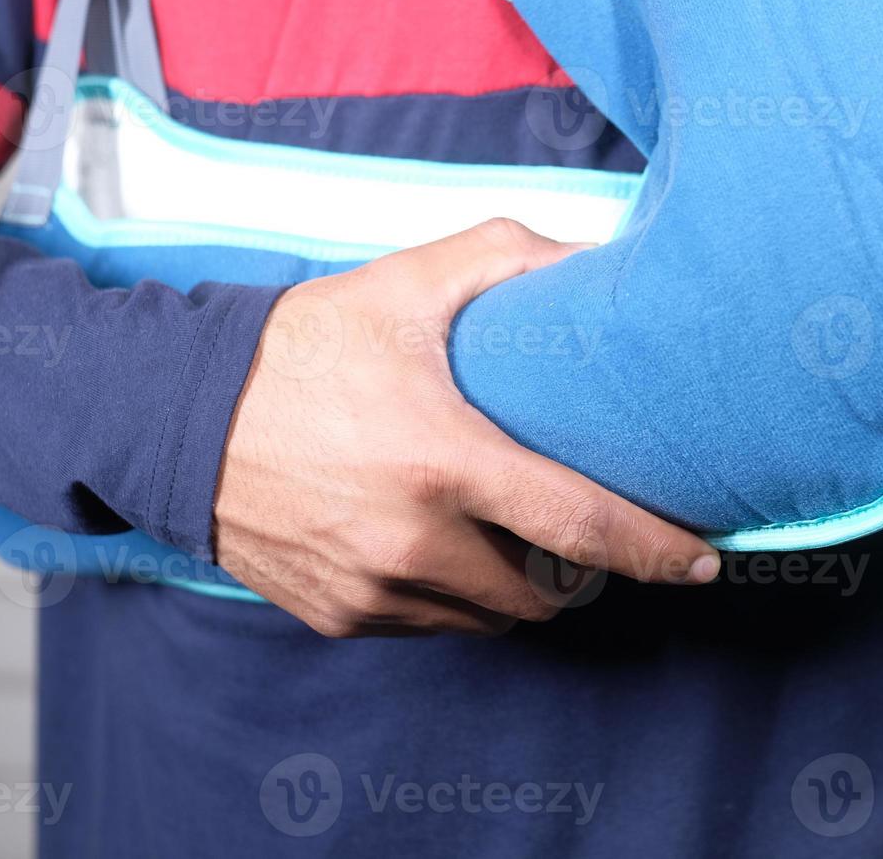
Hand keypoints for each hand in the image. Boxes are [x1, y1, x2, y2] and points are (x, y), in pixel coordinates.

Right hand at [213, 218, 720, 637]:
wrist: (175, 415)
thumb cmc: (300, 347)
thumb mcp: (405, 284)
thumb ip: (509, 258)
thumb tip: (594, 256)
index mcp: (444, 462)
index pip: (584, 527)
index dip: (658, 551)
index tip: (706, 560)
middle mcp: (414, 543)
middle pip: (549, 591)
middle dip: (583, 568)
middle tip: (580, 523)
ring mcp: (375, 591)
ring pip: (494, 617)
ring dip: (521, 586)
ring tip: (512, 532)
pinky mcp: (341, 618)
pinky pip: (434, 626)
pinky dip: (457, 597)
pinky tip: (444, 547)